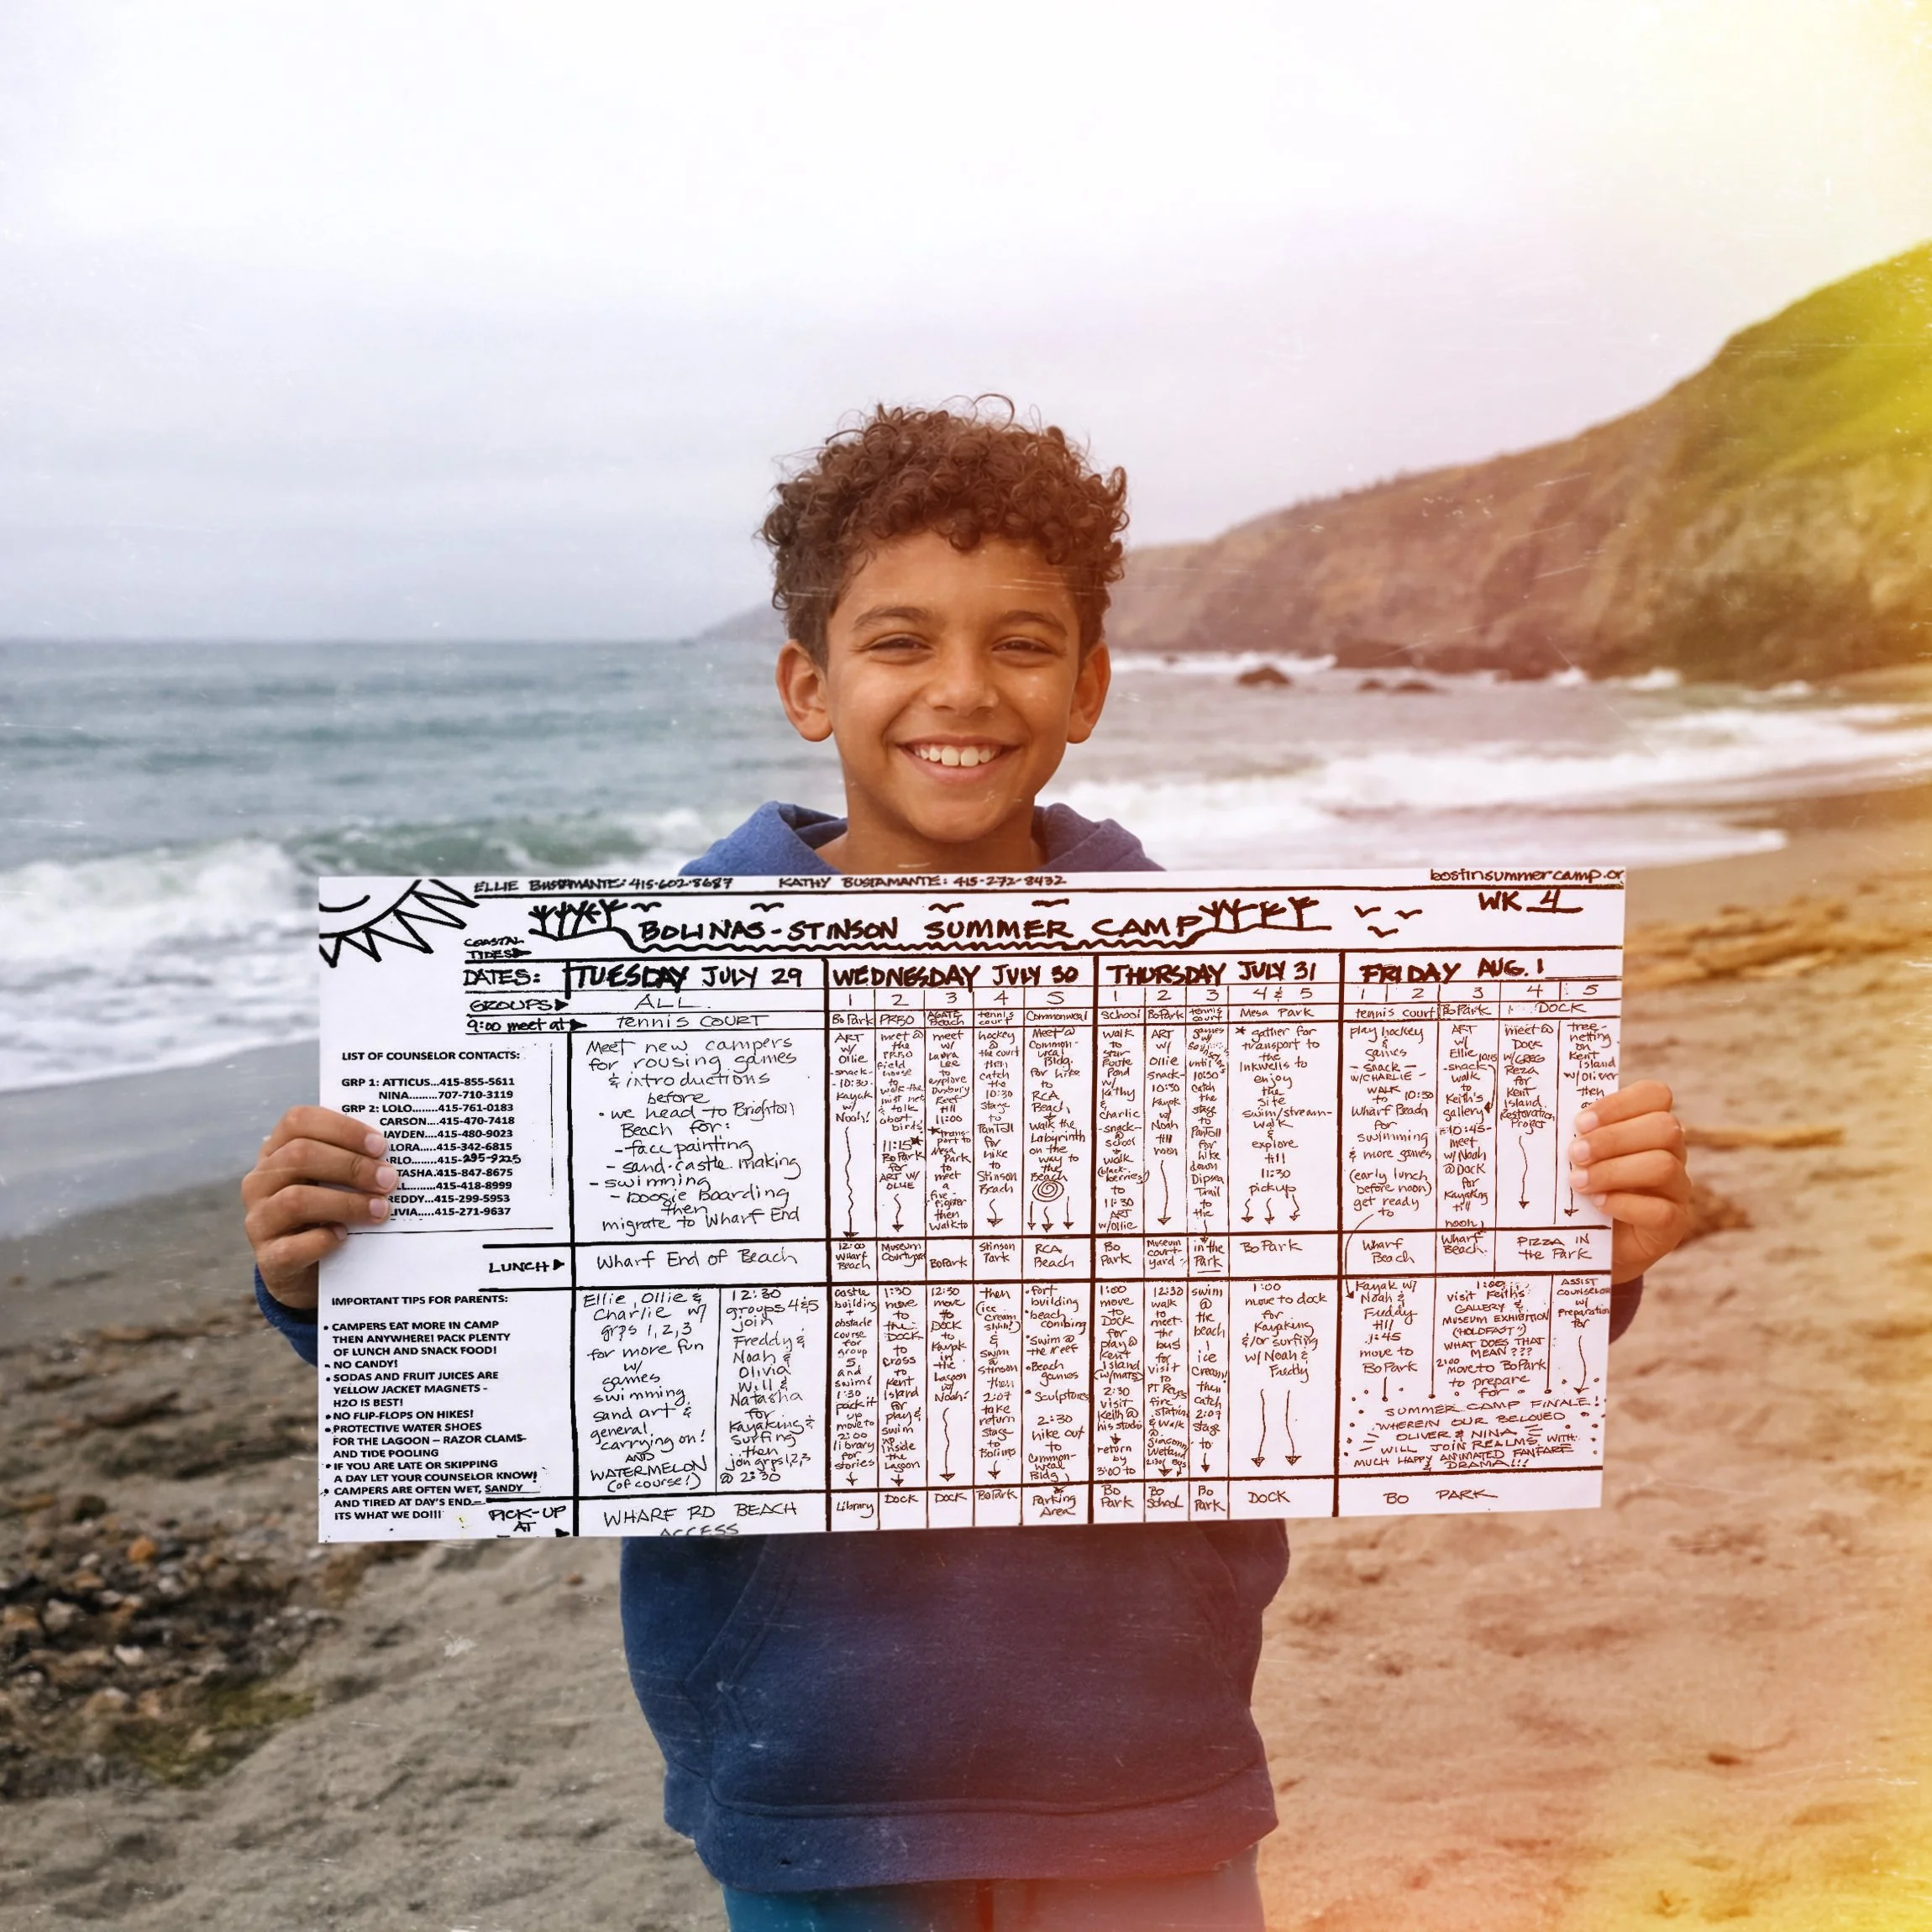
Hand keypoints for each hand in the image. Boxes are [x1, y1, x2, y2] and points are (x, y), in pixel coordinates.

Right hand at [241, 1106, 397, 1310]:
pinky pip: (293, 1247)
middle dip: (351, 1166)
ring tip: (380, 1210)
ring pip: (296, 1199)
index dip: (342, 1128)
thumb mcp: (335, 1181)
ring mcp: (259, 1220)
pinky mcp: (269, 1258)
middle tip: (388, 1179)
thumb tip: (392, 1156)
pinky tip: (345, 1237)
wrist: (309, 1271)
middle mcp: (260, 1181)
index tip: (380, 1145)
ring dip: (346, 1203)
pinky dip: (324, 1240)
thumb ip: (351, 1161)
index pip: (298, 1121)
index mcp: (276, 1151)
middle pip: (300, 1156)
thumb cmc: (330, 1212)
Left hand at [1567, 1079, 1691, 1284]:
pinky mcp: (1673, 1223)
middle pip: (1664, 1128)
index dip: (1620, 1104)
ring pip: (1663, 1165)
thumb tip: (1545, 1117)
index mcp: (1649, 1125)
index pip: (1655, 1095)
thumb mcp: (1578, 1157)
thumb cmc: (1581, 1186)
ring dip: (1614, 1171)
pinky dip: (1623, 1204)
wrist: (1589, 1240)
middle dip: (1614, 1138)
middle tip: (1574, 1153)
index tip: (1580, 1122)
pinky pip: (1660, 1209)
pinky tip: (1597, 1204)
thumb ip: (1576, 1135)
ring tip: (1578, 1181)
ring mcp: (1677, 1188)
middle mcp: (1672, 1152)